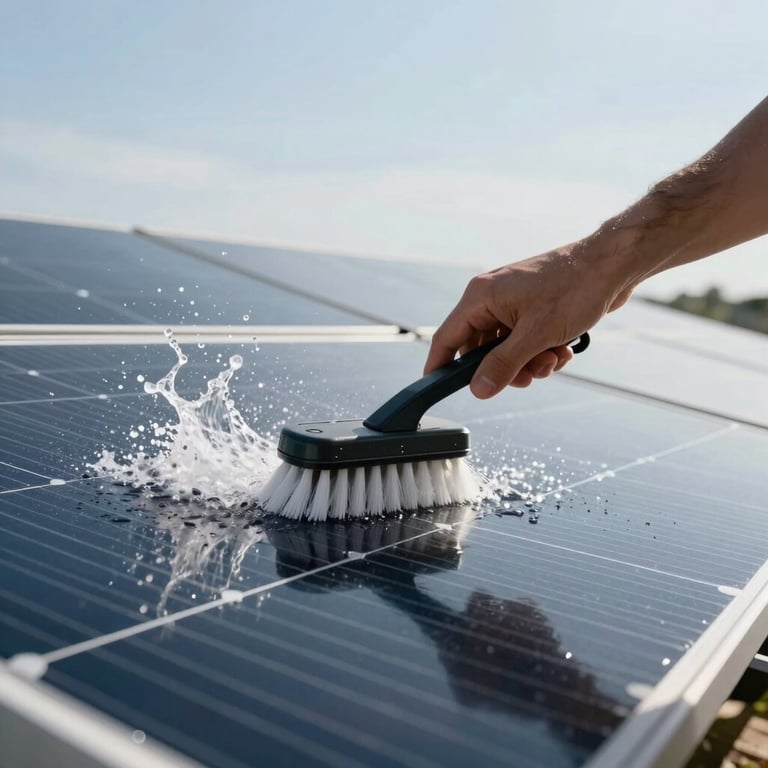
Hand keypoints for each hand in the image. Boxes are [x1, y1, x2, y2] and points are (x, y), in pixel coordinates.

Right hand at [425, 241, 633, 397]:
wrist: (612, 265)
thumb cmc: (575, 288)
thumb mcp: (537, 335)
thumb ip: (503, 365)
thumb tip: (479, 389)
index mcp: (481, 297)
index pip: (446, 338)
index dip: (440, 366)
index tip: (436, 388)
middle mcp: (491, 299)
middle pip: (479, 350)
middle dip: (504, 369)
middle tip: (529, 376)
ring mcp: (511, 304)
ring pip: (505, 349)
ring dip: (529, 363)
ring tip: (553, 358)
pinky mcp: (531, 309)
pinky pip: (524, 341)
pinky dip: (541, 351)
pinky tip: (562, 349)